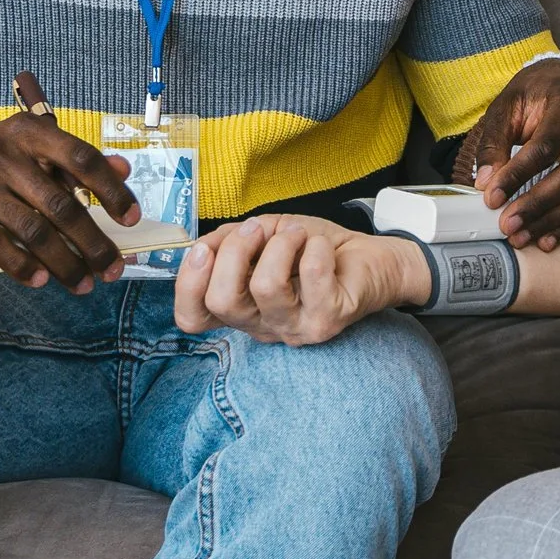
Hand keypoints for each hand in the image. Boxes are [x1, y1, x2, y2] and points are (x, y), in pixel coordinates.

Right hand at [0, 112, 139, 293]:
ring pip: (32, 230)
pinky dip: (22, 266)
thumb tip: (123, 169)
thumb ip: (77, 160)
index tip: (131, 219)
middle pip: (60, 205)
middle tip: (112, 268)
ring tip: (84, 283)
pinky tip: (43, 279)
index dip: (111, 190)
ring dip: (64, 263)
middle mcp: (3, 154)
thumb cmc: (0, 158)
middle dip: (92, 242)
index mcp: (30, 132)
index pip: (81, 159)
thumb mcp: (36, 147)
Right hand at [174, 213, 426, 344]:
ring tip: (297, 234)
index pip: (192, 319)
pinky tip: (322, 248)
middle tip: (259, 230)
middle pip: (222, 301)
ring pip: (265, 287)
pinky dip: (315, 247)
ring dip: (281, 244)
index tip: (205, 249)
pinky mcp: (328, 320)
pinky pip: (312, 274)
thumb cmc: (313, 249)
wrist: (371, 258)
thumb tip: (203, 244)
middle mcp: (263, 326)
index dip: (188, 283)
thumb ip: (229, 241)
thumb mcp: (264, 236)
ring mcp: (295, 328)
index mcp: (242, 309)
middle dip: (235, 251)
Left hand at [454, 58, 559, 248]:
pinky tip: (546, 238)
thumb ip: (494, 142)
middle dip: (538, 204)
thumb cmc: (535, 94)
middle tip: (509, 225)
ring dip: (553, 220)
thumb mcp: (507, 106)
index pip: (547, 143)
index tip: (492, 198)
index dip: (518, 174)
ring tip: (522, 236)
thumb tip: (485, 182)